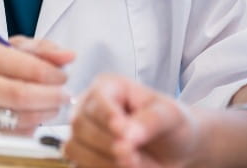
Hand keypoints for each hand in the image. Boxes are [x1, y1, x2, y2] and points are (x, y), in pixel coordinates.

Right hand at [0, 35, 74, 132]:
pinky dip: (29, 127)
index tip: (63, 76)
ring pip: (18, 120)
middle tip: (64, 95)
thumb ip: (41, 49)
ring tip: (52, 105)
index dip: (53, 75)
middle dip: (51, 98)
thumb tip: (68, 56)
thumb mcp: (9, 46)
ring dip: (44, 114)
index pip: (27, 69)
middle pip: (22, 97)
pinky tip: (33, 116)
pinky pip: (11, 134)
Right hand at [66, 74, 201, 167]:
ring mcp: (82, 133)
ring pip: (74, 147)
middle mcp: (88, 106)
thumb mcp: (169, 116)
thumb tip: (126, 135)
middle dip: (107, 144)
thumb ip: (149, 121)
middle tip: (133, 157)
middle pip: (80, 124)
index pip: (97, 98)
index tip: (124, 133)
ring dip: (102, 161)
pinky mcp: (82, 156)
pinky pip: (79, 165)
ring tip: (133, 165)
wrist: (172, 150)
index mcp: (108, 86)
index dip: (107, 116)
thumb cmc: (170, 124)